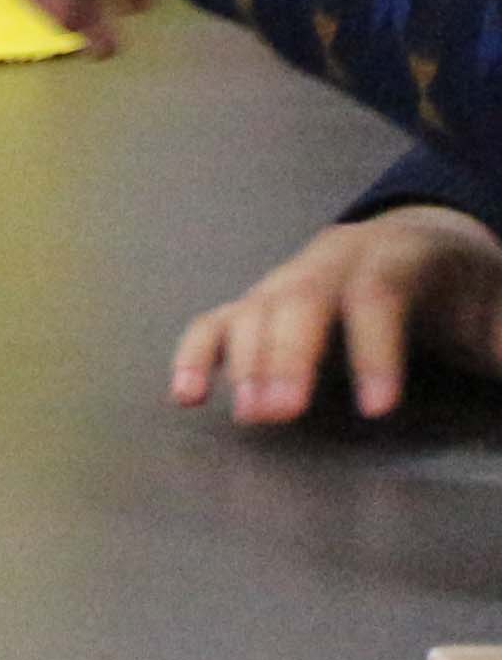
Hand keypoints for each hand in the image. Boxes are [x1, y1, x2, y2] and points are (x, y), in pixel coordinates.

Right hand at [172, 206, 501, 426]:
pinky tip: (188, 394)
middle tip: (279, 413)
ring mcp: (293, 274)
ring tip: (249, 414)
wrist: (435, 246)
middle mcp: (337, 256)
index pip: (379, 292)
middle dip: (287, 355)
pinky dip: (199, 353)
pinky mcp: (266, 299)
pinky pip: (223, 317)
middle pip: (302, 297)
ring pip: (258, 305)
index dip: (374, 348)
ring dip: (246, 361)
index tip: (378, 409)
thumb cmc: (472, 293)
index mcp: (404, 252)